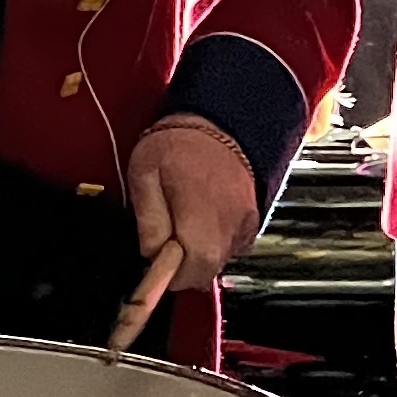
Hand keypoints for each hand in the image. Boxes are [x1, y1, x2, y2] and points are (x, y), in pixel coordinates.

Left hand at [124, 113, 261, 295]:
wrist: (222, 120)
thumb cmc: (180, 142)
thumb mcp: (144, 174)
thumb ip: (148, 219)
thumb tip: (150, 254)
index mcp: (202, 214)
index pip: (191, 270)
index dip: (168, 276)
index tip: (153, 267)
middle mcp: (230, 224)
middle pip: (205, 271)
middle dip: (180, 268)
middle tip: (162, 246)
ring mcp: (245, 224)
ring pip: (218, 262)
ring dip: (196, 255)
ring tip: (181, 223)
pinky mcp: (252, 222)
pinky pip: (229, 247)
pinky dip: (211, 243)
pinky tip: (199, 220)